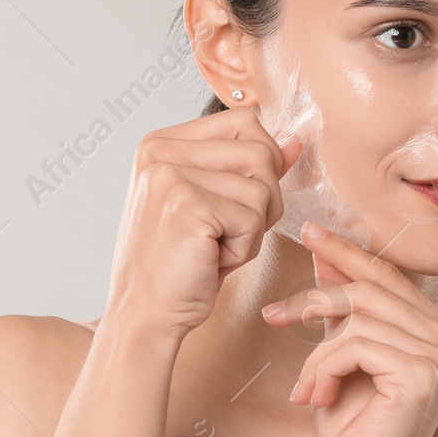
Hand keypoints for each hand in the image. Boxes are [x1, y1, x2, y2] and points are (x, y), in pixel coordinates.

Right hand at [107, 107, 302, 338]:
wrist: (143, 315)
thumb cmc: (178, 265)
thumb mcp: (214, 205)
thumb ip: (250, 168)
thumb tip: (294, 140)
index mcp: (160, 143)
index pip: (243, 121)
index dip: (261, 164)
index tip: (235, 202)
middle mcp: (160, 151)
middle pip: (260, 151)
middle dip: (262, 202)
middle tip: (224, 233)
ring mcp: (170, 175)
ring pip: (263, 187)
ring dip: (252, 229)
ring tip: (213, 247)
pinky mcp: (187, 205)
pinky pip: (254, 218)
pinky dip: (243, 248)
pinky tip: (209, 260)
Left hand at [261, 221, 437, 436]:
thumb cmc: (353, 427)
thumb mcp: (342, 354)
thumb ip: (343, 308)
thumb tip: (326, 256)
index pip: (389, 277)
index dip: (347, 253)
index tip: (309, 232)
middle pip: (371, 291)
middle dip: (315, 297)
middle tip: (274, 315)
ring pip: (358, 318)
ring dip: (317, 352)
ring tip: (308, 387)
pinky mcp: (422, 376)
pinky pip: (355, 345)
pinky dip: (323, 367)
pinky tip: (316, 397)